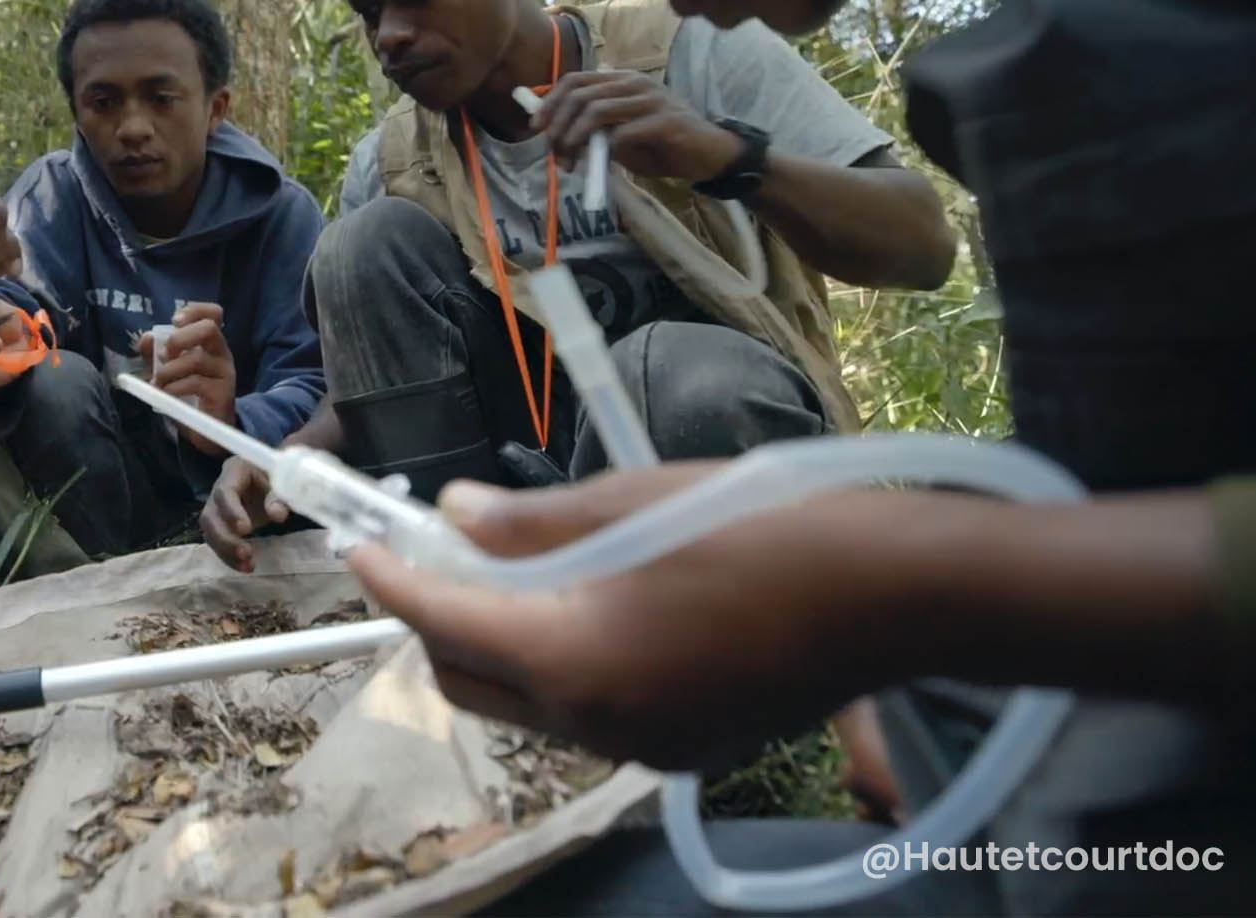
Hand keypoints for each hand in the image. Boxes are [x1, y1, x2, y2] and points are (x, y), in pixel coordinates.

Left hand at [139, 303, 237, 451]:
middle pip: (209, 328)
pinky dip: (174, 387)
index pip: (213, 313)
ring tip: (159, 382)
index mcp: (210, 342)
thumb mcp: (169, 369)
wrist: (206, 429)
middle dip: (180, 338)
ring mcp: (224, 373)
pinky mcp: (222, 394)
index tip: (174, 321)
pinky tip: (166, 394)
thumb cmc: (188, 393)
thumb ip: (156, 353)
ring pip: (197, 359)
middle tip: (164, 354)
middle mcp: (221, 353)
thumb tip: (145, 338)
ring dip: (169, 370)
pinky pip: (195, 383)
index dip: (194, 310)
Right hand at [200, 455, 291, 572]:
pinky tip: (245, 566)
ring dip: (226, 552)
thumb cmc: (275, 476)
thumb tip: (278, 515)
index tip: (246, 530)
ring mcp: (217, 508)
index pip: (224, 492)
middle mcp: (219, 490)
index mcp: (234, 471)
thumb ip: (279, 496)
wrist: (270, 478)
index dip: (232, 511)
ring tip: (247, 566)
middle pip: (210, 516)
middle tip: (246, 554)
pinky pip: (217, 542)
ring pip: (209, 532)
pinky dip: (229, 556)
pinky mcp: (220, 524)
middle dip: (225, 539)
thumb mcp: (281, 482)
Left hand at [347, 464, 921, 769]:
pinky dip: (559, 667)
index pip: (442, 621)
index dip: (391, 579)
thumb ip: (529, 522)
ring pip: (525, 705)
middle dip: (436, 620)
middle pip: (469, 682)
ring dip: (497, 645)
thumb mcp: (633, 503)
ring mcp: (641, 747)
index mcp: (572, 657)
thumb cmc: (767, 527)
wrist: (898, 595)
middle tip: (433, 553)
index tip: (357, 545)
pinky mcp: (683, 751)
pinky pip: (586, 716)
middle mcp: (595, 722)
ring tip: (506, 572)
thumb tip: (456, 514)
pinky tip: (583, 608)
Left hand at [529, 69, 746, 183]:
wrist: (709, 155)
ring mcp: (651, 99)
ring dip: (576, 140)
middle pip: (580, 94)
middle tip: (554, 153)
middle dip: (558, 126)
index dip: (550, 102)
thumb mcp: (621, 137)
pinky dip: (606, 150)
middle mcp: (635, 83)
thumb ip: (594, 131)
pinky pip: (624, 133)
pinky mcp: (666, 121)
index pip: (575, 80)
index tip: (535, 128)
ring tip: (571, 163)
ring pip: (597, 111)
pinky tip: (603, 163)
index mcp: (622, 81)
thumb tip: (556, 137)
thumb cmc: (663, 146)